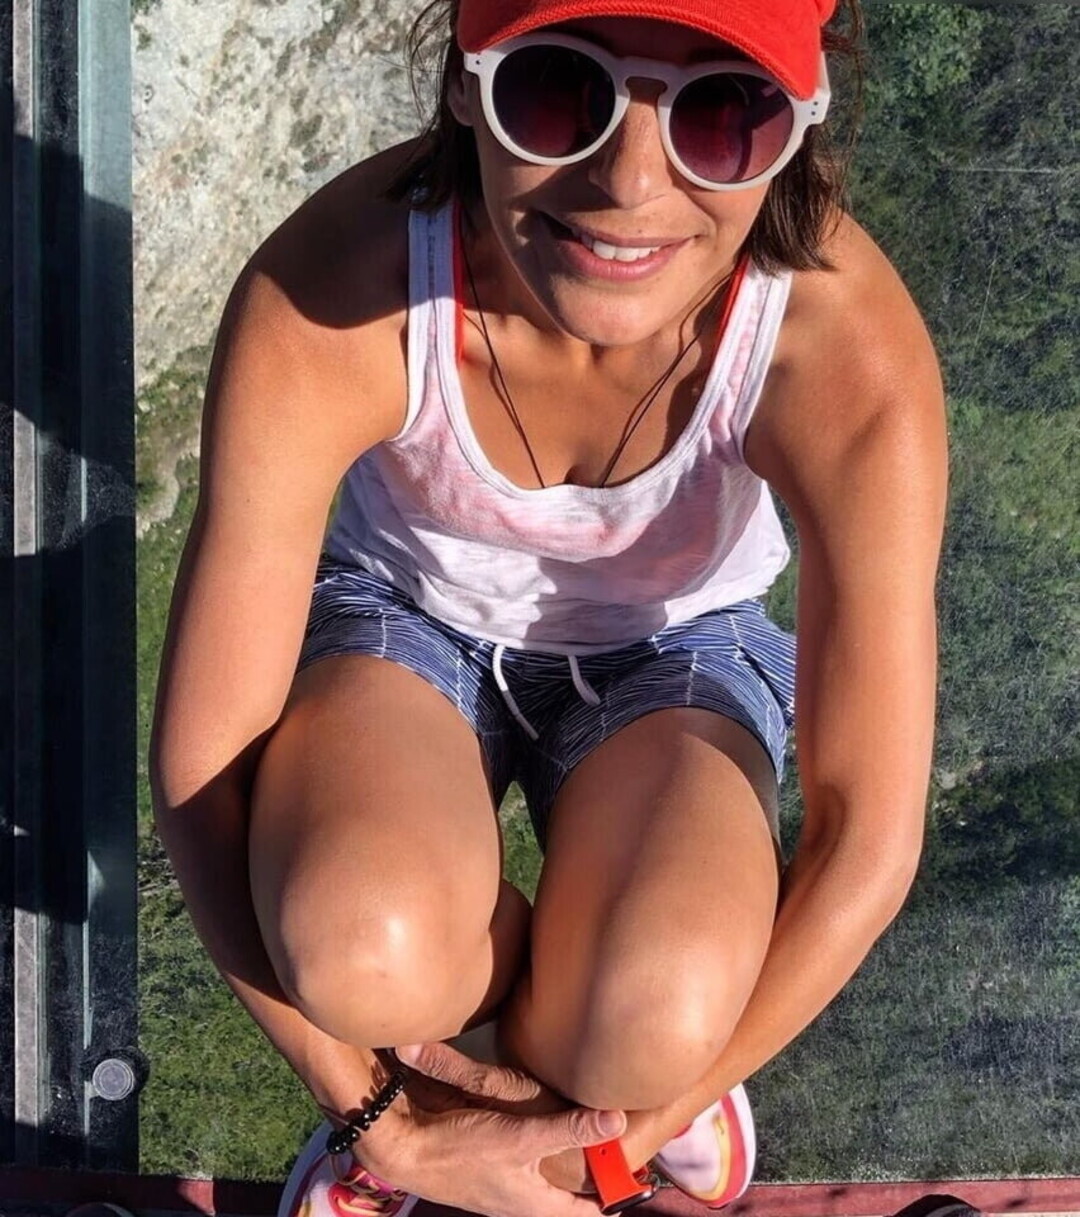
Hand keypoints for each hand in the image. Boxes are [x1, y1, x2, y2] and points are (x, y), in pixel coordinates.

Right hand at [358, 1041, 624, 1216]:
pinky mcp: (490, 1163)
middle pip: (568, 1202)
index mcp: (536, 1206)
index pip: (587, 1216)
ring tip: (594, 1142)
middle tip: (620, 1156)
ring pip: (548, 1182)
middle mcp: (523, 1200)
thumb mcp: (521, 1139)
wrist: (406, 1146)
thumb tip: (618, 1121)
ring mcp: (506, 1184)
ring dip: (568, 1167)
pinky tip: (548, 1123)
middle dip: (593, 1184)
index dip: (613, 1203)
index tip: (639, 1185)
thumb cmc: (463, 1150)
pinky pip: (528, 1163)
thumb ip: (568, 1130)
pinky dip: (545, 1149)